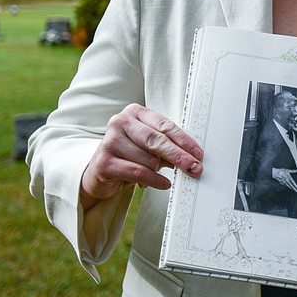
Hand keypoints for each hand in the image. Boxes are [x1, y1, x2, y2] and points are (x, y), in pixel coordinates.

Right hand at [80, 103, 202, 207]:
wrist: (98, 172)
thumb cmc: (128, 155)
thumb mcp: (148, 146)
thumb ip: (166, 147)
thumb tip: (191, 158)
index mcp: (134, 112)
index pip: (165, 126)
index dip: (184, 141)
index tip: (198, 153)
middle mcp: (120, 122)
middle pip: (157, 140)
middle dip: (179, 156)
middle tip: (194, 167)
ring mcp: (110, 141)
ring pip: (148, 158)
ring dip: (160, 170)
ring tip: (163, 175)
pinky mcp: (104, 162)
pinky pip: (138, 172)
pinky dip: (154, 180)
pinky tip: (164, 184)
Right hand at [272, 167, 296, 191]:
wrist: (274, 173)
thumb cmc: (280, 171)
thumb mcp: (287, 170)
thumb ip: (292, 171)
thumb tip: (296, 170)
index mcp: (288, 178)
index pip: (293, 183)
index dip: (296, 186)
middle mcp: (286, 181)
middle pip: (291, 186)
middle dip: (295, 189)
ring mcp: (284, 183)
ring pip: (289, 186)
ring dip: (292, 189)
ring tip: (295, 190)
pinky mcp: (282, 183)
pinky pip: (286, 185)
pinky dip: (289, 186)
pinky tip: (291, 187)